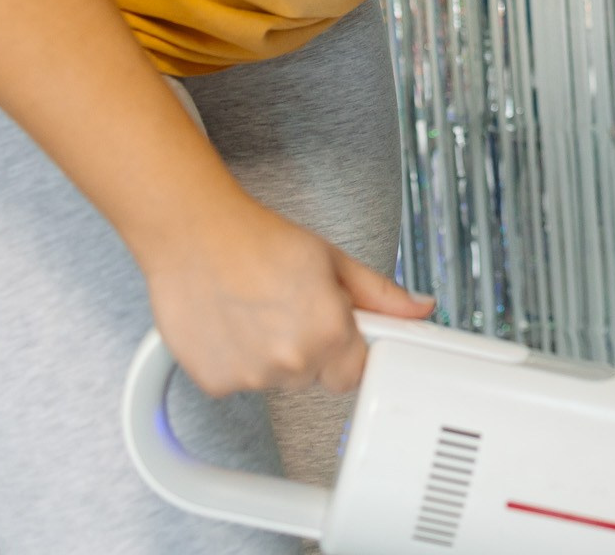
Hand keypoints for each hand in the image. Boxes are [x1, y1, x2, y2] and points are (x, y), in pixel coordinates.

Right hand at [139, 195, 434, 396]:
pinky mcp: (214, 382)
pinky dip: (234, 361)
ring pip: (274, 379)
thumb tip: (420, 309)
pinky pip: (236, 383)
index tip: (334, 330)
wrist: (194, 232)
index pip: (355, 373)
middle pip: (313, 375)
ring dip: (269, 355)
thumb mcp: (333, 260)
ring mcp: (250, 376)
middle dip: (307, 347)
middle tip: (286, 305)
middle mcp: (292, 361)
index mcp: (330, 332)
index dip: (346, 349)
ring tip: (253, 308)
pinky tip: (229, 323)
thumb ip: (380, 294)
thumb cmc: (260, 239)